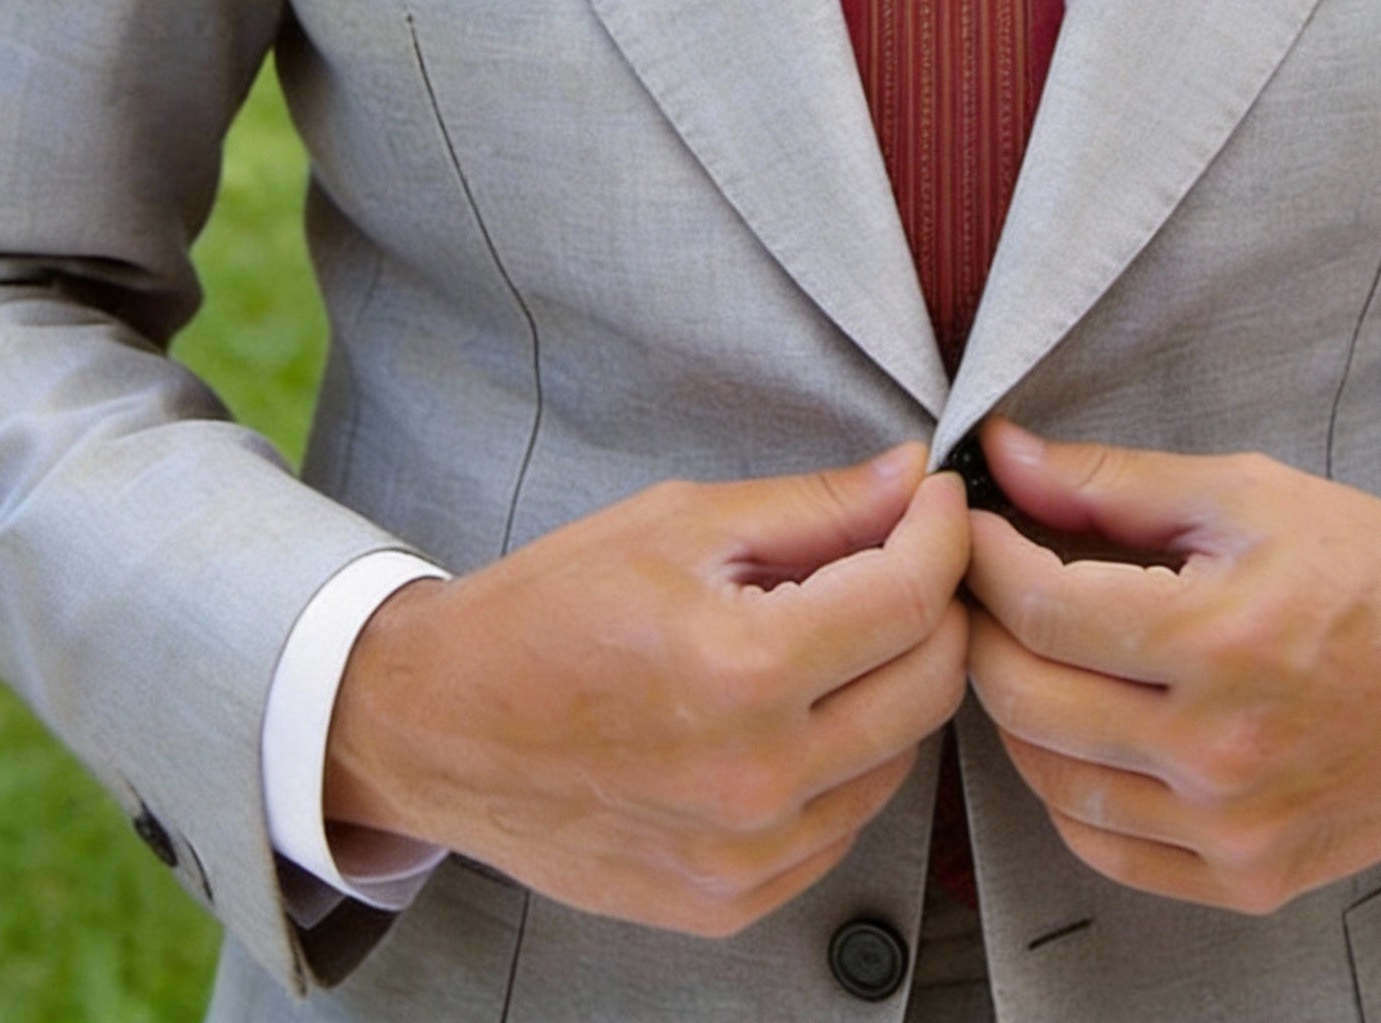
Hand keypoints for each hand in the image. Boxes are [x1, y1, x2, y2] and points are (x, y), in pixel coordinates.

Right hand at [324, 445, 969, 936]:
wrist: (438, 728)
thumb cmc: (547, 613)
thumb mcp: (679, 523)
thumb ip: (815, 506)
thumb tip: (911, 479)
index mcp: (743, 669)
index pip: (912, 597)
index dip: (943, 532)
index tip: (936, 501)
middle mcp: (757, 777)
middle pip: (931, 683)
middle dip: (937, 604)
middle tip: (902, 558)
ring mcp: (746, 855)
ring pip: (901, 757)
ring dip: (894, 684)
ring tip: (835, 634)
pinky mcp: (731, 902)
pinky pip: (845, 823)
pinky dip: (847, 760)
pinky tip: (797, 711)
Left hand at [964, 419, 1380, 915]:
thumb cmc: (1373, 567)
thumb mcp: (1247, 493)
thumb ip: (1113, 481)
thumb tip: (1002, 455)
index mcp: (1222, 641)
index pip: (1041, 608)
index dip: (984, 557)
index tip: (971, 523)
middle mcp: (1223, 750)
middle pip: (1027, 697)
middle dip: (982, 627)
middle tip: (981, 582)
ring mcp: (1235, 828)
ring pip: (1051, 781)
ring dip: (1014, 709)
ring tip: (1025, 648)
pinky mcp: (1251, 878)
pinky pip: (1106, 851)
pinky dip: (1066, 791)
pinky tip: (1074, 731)